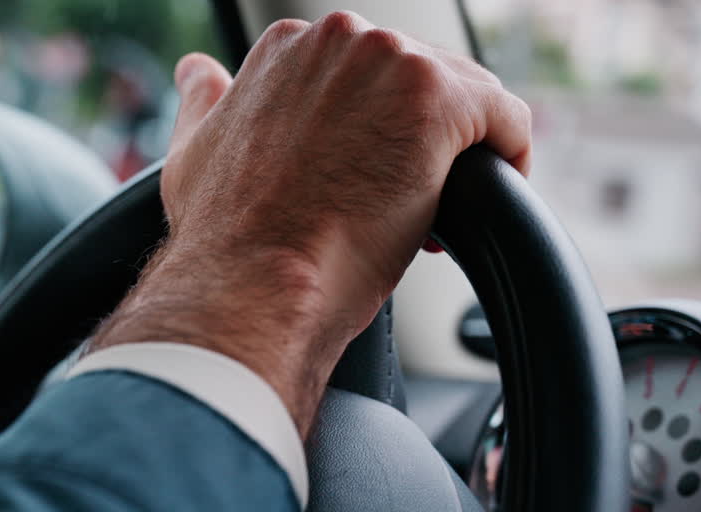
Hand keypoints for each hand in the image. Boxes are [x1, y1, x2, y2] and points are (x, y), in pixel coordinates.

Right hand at [91, 12, 531, 433]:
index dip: (370, 138)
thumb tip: (197, 73)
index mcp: (288, 46)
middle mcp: (339, 38)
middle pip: (419, 85)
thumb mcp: (194, 153)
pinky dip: (502, 166)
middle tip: (388, 216)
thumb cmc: (223, 238)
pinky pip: (506, 120)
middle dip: (412, 149)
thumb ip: (205, 103)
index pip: (368, 78)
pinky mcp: (440, 99)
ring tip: (416, 224)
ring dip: (451, 162)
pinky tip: (462, 213)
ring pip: (466, 101)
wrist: (254, 284)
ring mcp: (391, 61)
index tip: (358, 187)